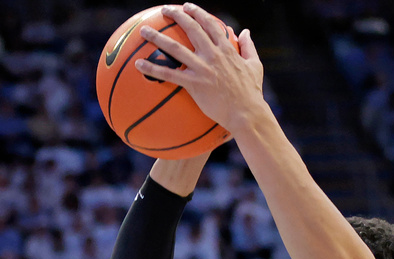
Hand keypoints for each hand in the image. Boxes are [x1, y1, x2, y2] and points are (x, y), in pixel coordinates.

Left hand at [135, 4, 264, 131]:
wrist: (247, 114)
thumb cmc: (252, 93)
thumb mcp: (255, 66)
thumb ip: (249, 47)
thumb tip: (245, 31)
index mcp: (227, 49)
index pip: (210, 24)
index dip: (197, 12)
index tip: (187, 6)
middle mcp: (213, 55)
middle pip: (191, 28)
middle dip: (176, 15)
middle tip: (164, 10)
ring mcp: (203, 68)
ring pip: (175, 48)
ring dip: (157, 37)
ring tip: (143, 31)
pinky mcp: (195, 84)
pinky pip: (170, 75)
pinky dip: (153, 68)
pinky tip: (138, 64)